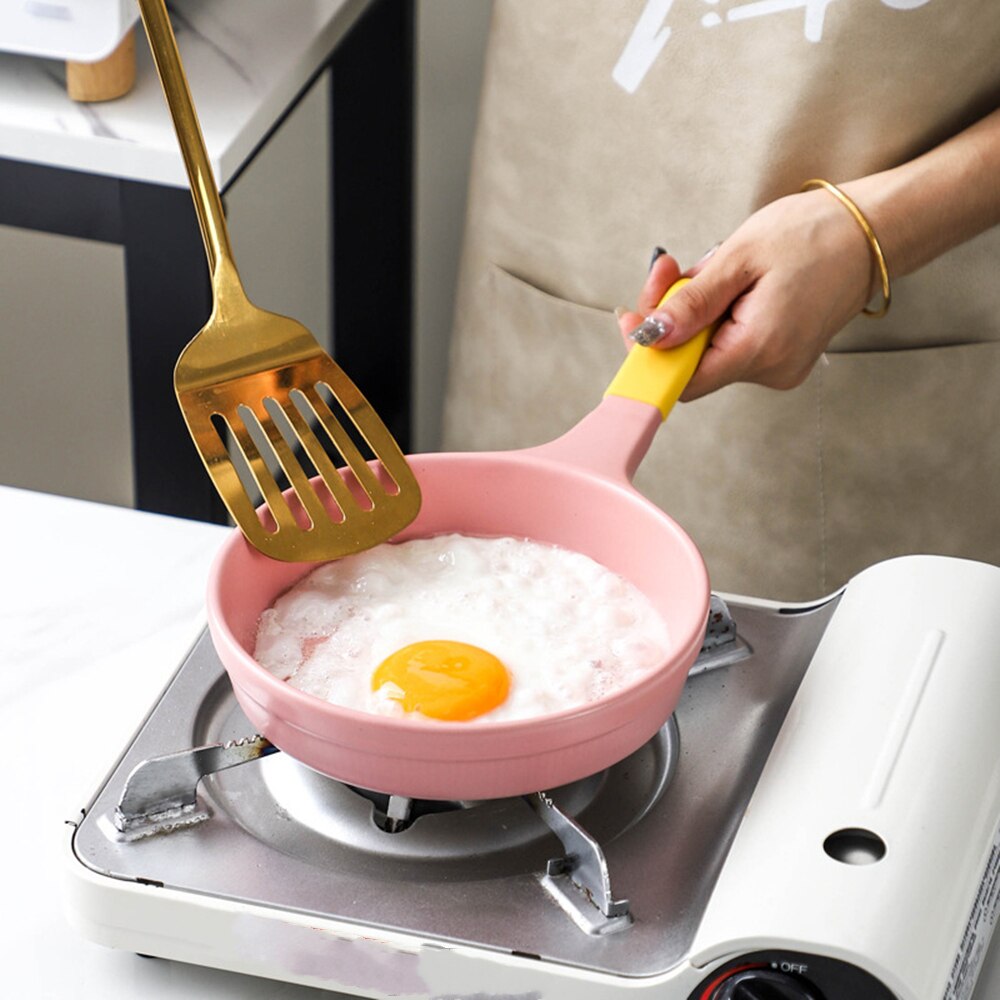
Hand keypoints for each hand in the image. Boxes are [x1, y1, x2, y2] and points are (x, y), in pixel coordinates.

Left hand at [616, 189, 875, 400]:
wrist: (873, 231)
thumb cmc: (816, 234)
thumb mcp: (740, 258)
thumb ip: (692, 303)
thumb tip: (651, 335)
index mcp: (761, 348)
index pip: (682, 379)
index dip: (650, 353)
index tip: (631, 317)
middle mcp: (772, 369)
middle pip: (692, 363)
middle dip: (670, 318)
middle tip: (670, 269)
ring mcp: (779, 367)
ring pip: (709, 352)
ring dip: (694, 313)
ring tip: (712, 268)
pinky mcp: (782, 356)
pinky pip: (731, 344)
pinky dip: (717, 317)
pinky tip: (730, 285)